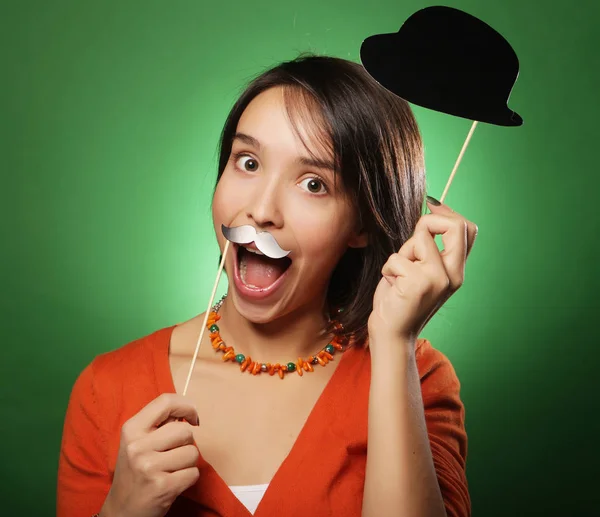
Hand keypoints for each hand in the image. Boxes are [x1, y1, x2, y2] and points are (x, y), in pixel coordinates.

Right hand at [101, 393, 199, 516]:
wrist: (122, 511)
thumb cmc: (135, 471)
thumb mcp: (137, 442)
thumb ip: (159, 424)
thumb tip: (188, 412)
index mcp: (131, 429)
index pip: (165, 402)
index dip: (186, 406)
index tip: (193, 417)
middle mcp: (138, 446)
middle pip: (185, 431)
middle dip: (187, 442)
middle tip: (174, 453)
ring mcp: (149, 467)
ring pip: (192, 452)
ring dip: (188, 462)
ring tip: (171, 469)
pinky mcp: (162, 486)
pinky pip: (194, 473)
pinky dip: (189, 478)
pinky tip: (173, 482)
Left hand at [368, 197, 477, 346]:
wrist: (391, 334)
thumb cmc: (399, 299)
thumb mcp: (420, 270)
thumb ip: (429, 249)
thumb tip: (429, 214)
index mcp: (456, 270)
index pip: (468, 229)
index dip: (448, 213)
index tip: (431, 207)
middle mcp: (453, 275)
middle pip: (454, 226)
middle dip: (430, 220)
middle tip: (413, 240)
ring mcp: (438, 280)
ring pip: (418, 239)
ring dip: (401, 254)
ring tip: (398, 275)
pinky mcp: (418, 284)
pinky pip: (397, 258)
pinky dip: (388, 269)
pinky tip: (392, 287)